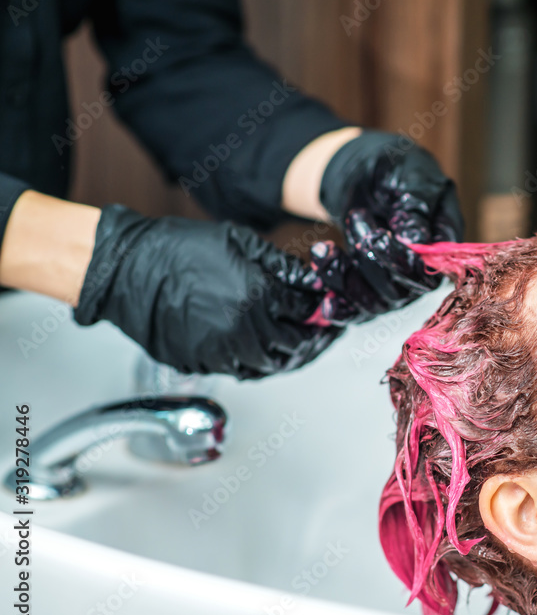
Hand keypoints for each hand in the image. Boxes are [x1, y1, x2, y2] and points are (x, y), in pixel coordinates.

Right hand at [74, 205, 336, 378]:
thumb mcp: (239, 242)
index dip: (325, 310)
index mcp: (258, 295)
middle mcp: (245, 329)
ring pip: (275, 364)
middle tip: (325, 330)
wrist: (126, 270)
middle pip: (298, 343)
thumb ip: (281, 266)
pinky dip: (264, 364)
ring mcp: (224, 351)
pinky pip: (246, 371)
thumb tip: (313, 281)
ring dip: (293, 354)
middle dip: (317, 336)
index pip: (309, 311)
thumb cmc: (177, 249)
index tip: (331, 307)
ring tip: (302, 342)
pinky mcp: (205, 364)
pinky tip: (270, 352)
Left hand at [317, 130, 463, 307]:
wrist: (363, 171)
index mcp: (442, 242)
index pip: (428, 271)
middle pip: (399, 292)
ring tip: (324, 246)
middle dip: (368, 262)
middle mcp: (421, 271)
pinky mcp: (366, 287)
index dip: (401, 263)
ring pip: (372, 304)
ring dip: (343, 278)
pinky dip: (333, 301)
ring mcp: (394, 283)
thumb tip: (417, 241)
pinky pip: (352, 309)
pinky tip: (316, 281)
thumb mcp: (409, 177)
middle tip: (356, 218)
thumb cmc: (394, 167)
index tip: (376, 235)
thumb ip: (415, 208)